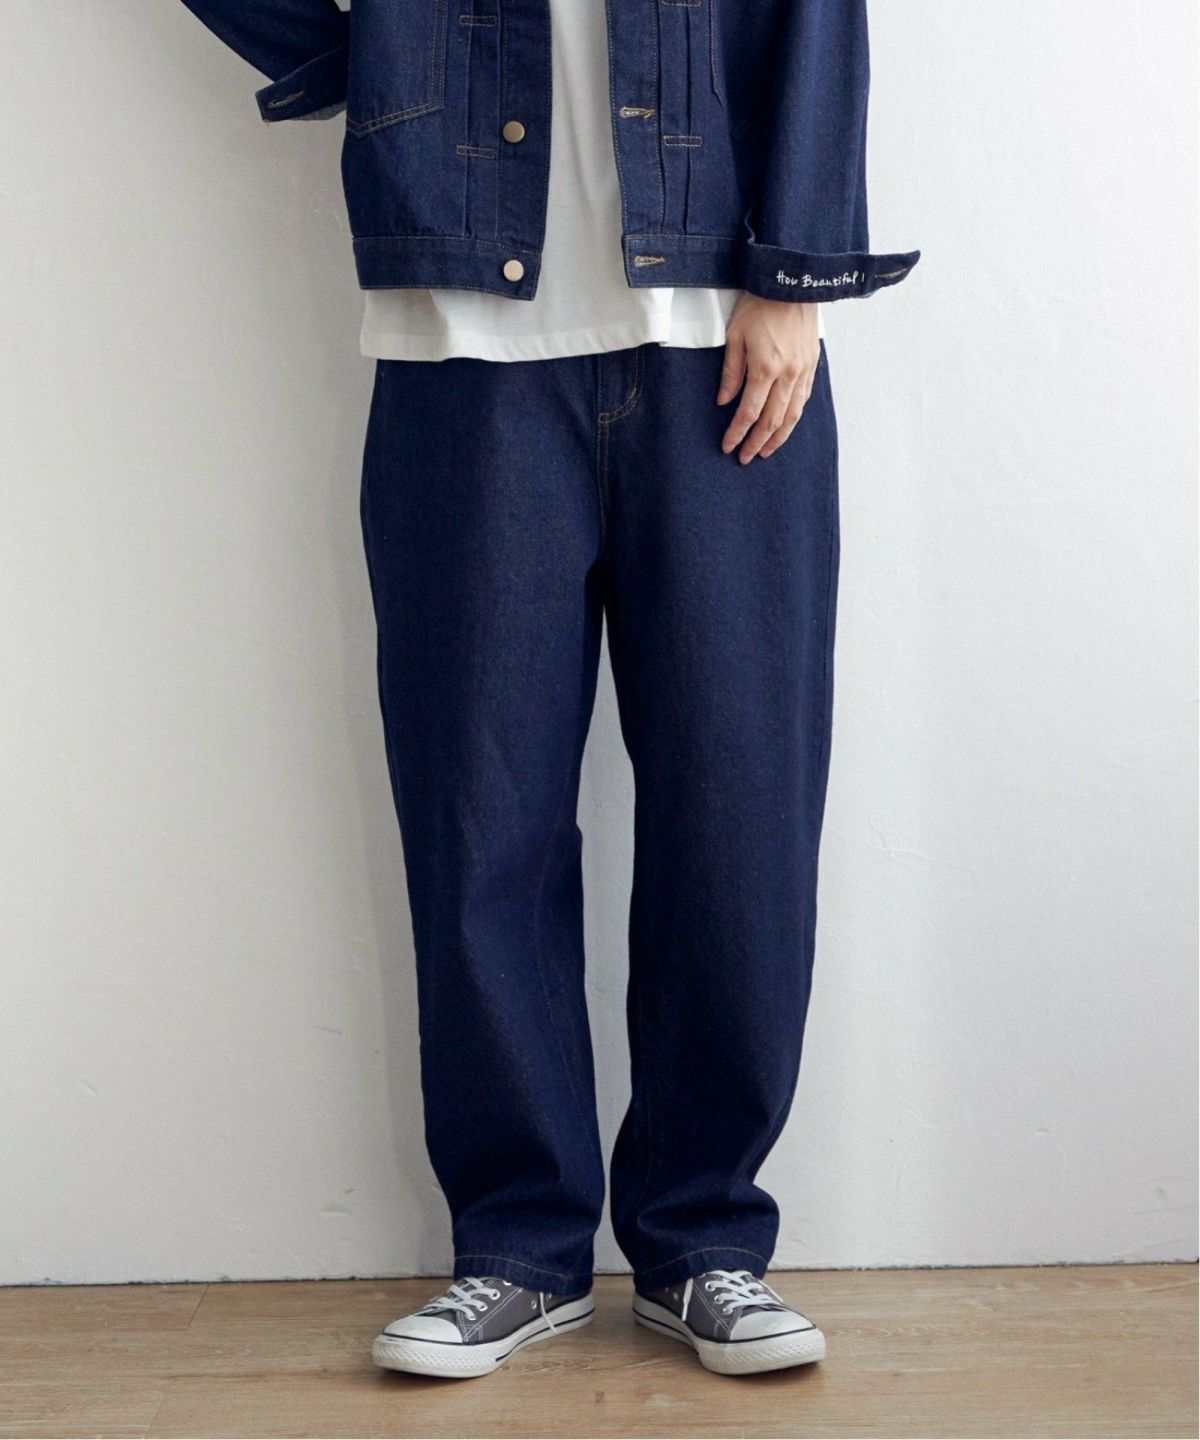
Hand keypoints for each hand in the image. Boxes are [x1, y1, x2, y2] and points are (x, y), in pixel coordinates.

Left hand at [717, 296, 820, 463]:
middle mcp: (787, 374)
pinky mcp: (811, 364)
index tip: (728, 446)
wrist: (790, 282)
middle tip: (745, 458)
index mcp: (765, 368)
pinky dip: (793, 417)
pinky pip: (803, 399)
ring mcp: (803, 370)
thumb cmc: (759, 304)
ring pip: (792, 414)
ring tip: (766, 451)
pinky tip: (785, 426)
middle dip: (757, 442)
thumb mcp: (734, 336)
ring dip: (778, 437)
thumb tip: (724, 402)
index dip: (738, 433)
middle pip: (772, 420)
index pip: (749, 412)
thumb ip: (731, 372)